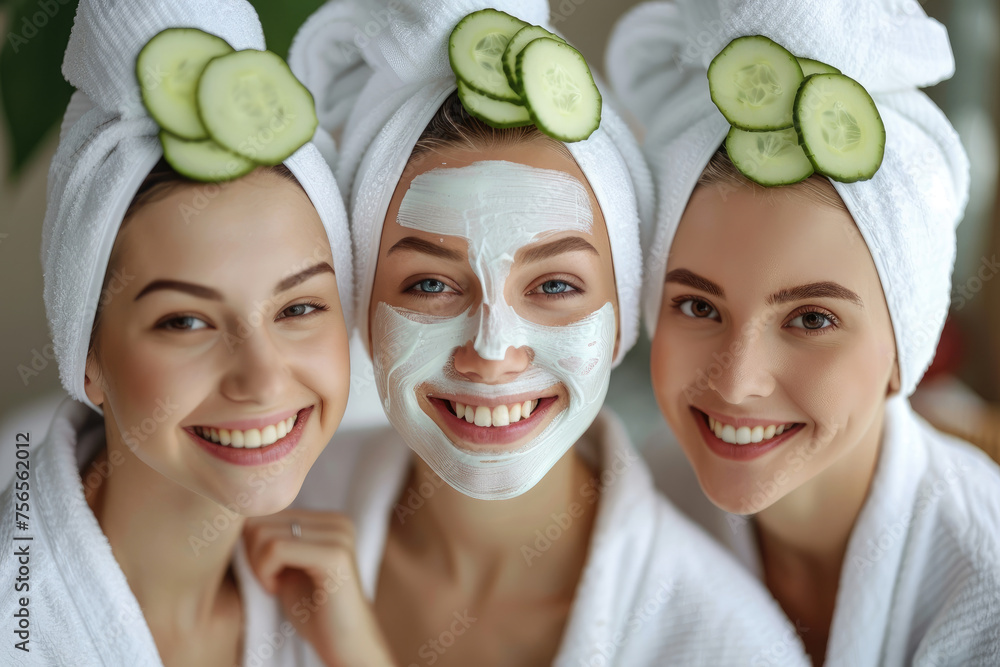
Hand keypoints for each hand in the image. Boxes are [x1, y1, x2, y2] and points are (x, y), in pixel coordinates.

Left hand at [244, 510, 395, 666]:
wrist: (345, 646)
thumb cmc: (313, 611)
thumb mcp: (289, 565)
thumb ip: (274, 537)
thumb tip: (239, 515)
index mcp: (329, 519)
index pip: (266, 510)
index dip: (253, 544)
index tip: (268, 572)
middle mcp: (337, 520)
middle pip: (262, 518)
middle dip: (253, 555)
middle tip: (270, 581)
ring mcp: (338, 535)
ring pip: (265, 533)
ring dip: (259, 566)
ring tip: (276, 585)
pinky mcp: (334, 554)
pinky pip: (276, 549)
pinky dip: (265, 572)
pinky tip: (278, 589)